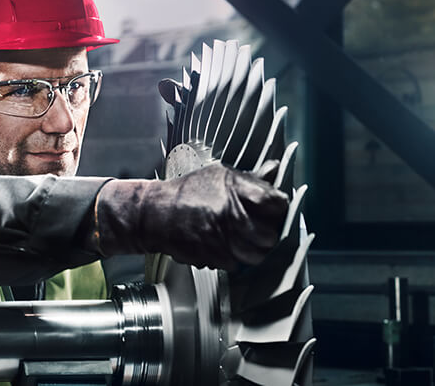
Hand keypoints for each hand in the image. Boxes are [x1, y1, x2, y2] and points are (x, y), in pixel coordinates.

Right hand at [94, 161, 288, 269]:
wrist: (155, 214)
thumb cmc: (187, 193)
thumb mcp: (219, 176)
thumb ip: (250, 179)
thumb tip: (274, 170)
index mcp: (235, 189)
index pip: (276, 203)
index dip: (279, 207)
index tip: (275, 209)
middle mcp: (230, 214)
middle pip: (270, 235)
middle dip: (266, 233)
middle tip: (259, 228)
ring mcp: (222, 238)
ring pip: (256, 255)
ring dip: (252, 250)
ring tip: (241, 239)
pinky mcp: (212, 257)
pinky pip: (236, 264)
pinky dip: (232, 258)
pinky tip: (222, 245)